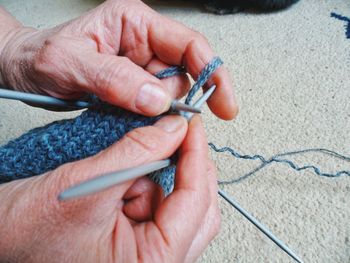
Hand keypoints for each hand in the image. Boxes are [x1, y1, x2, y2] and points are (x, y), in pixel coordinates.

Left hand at [0, 0, 237, 118]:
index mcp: (135, 24)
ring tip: (123, 112)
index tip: (225, 103)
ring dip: (158, 112)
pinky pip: (154, 107)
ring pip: (170, 95)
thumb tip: (158, 100)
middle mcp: (143, 45)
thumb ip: (115, 80)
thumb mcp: (70, 63)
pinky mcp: (134, 89)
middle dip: (178, 100)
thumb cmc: (40, 55)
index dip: (213, 73)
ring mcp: (140, 69)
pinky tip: (128, 119)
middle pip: (184, 74)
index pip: (190, 45)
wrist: (21, 69)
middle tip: (156, 116)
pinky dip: (149, 120)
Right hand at [0, 116, 219, 262]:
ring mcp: (148, 253)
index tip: (192, 125)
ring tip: (120, 173)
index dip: (197, 157)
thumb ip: (138, 153)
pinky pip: (160, 205)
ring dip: (160, 178)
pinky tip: (120, 181)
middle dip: (186, 168)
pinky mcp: (138, 241)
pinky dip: (148, 183)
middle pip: (199, 209)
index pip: (196, 204)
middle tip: (173, 135)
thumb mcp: (87, 183)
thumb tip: (176, 129)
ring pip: (181, 205)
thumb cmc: (27, 231)